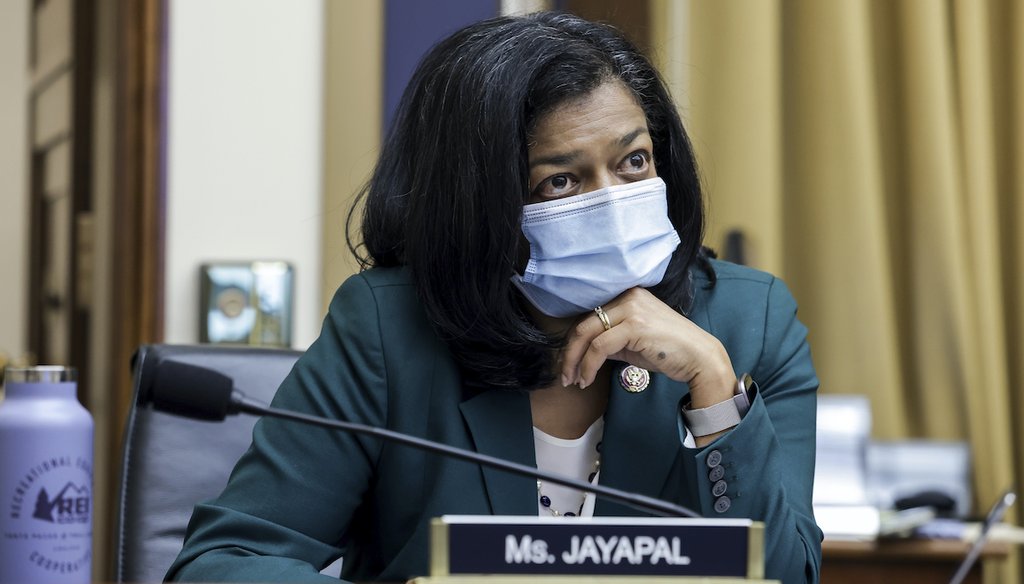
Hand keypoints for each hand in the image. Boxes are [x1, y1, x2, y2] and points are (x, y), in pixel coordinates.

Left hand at [560, 287, 735, 408]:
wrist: (699, 357)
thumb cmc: (668, 351)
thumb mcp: (633, 342)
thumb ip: (610, 341)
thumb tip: (585, 352)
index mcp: (627, 296)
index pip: (590, 317)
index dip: (574, 342)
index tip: (568, 364)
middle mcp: (628, 297)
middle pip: (583, 324)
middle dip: (569, 353)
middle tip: (564, 376)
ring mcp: (631, 308)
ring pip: (587, 335)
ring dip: (575, 362)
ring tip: (574, 381)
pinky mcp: (635, 325)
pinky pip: (600, 347)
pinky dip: (588, 365)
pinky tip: (587, 379)